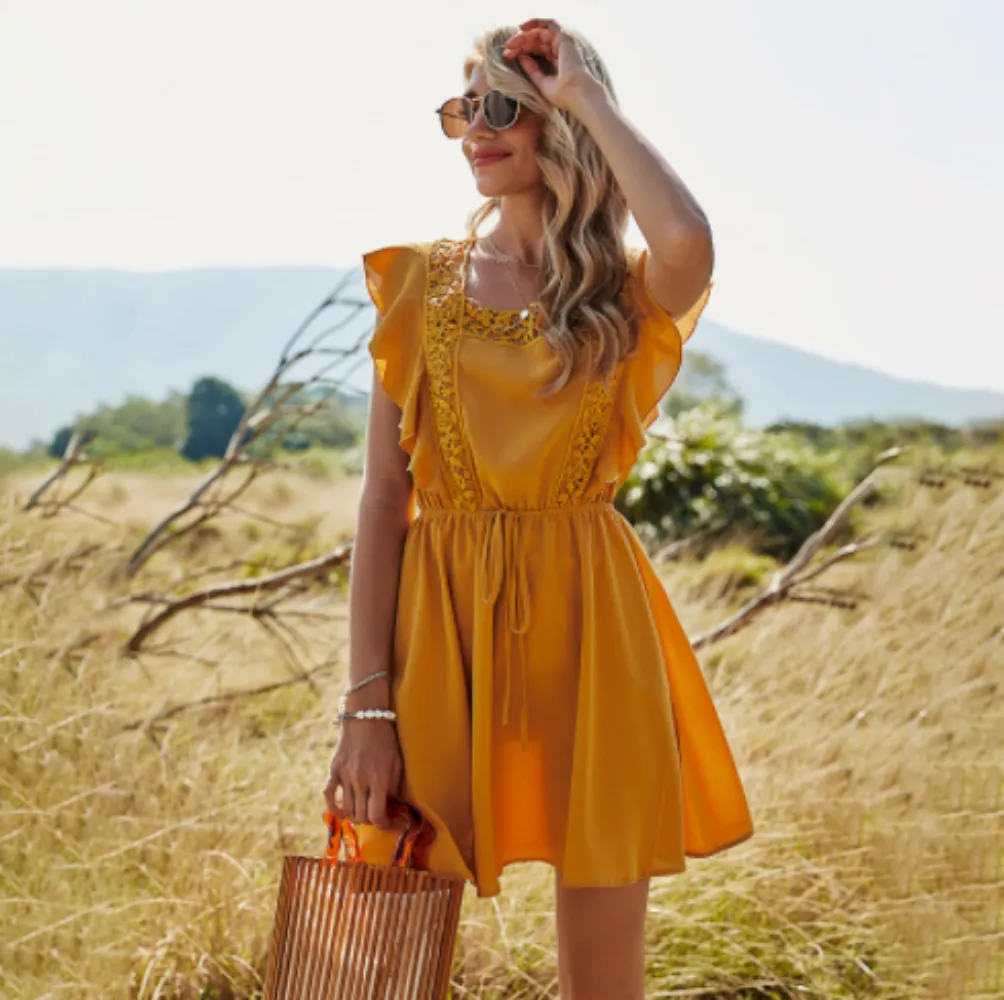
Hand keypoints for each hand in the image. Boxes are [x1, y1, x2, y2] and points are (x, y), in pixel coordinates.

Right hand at [323, 691, 402, 829]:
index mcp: (379, 779)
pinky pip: (328, 795)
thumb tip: (390, 807)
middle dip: (370, 820)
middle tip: (375, 816)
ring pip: (346, 809)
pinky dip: (333, 807)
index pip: (376, 815)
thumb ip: (393, 787)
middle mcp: (360, 780)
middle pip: (361, 815)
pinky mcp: (334, 770)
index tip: (386, 823)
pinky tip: (341, 810)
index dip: (382, 824)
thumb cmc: (386, 741)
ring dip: (355, 816)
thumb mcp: (397, 763)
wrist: (366, 719)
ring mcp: (345, 776)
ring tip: (362, 813)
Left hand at [502, 19, 601, 113]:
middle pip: (537, 42)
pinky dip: (536, 23)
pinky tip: (523, 28)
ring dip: (525, 36)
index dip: (521, 52)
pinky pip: (549, 24)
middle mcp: (560, 52)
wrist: (576, 93)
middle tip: (507, 48)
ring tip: (511, 42)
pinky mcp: (564, 38)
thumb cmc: (563, 94)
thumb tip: (520, 57)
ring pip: (540, 33)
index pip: (537, 52)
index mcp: (557, 63)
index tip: (507, 55)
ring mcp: (563, 44)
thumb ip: (532, 70)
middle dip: (520, 43)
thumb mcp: (542, 82)